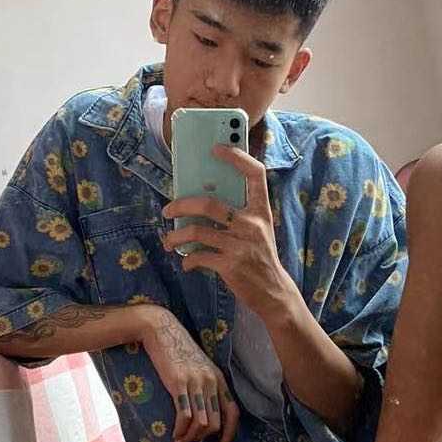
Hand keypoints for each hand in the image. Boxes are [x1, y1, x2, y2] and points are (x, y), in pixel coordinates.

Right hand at [140, 306, 239, 441]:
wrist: (162, 330)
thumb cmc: (178, 351)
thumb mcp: (199, 368)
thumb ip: (206, 386)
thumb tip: (205, 414)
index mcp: (219, 379)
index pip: (233, 412)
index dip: (230, 433)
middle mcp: (211, 382)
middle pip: (215, 423)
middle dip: (203, 438)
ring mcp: (196, 382)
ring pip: (201, 423)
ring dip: (190, 437)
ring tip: (179, 441)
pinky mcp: (178, 383)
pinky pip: (185, 415)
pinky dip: (180, 430)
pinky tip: (174, 434)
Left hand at [161, 144, 295, 318]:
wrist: (274, 293)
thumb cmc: (260, 258)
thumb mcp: (258, 231)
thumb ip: (239, 214)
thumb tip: (201, 198)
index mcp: (261, 211)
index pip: (255, 174)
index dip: (237, 157)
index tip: (216, 148)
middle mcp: (252, 224)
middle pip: (208, 203)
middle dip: (181, 204)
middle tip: (167, 209)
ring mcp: (241, 245)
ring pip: (196, 231)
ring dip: (176, 237)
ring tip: (168, 241)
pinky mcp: (230, 265)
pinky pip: (199, 257)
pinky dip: (188, 260)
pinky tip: (187, 263)